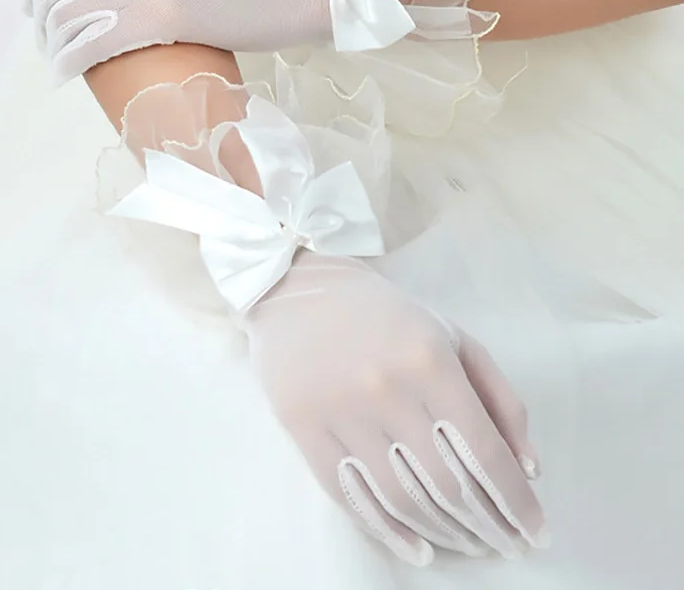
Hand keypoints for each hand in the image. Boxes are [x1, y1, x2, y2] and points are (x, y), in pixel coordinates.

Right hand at [244, 252, 547, 565]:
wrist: (302, 289)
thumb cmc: (387, 315)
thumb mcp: (454, 338)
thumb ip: (499, 397)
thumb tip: (528, 468)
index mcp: (431, 359)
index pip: (484, 452)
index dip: (516, 502)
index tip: (536, 532)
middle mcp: (386, 387)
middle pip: (447, 484)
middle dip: (487, 527)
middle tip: (504, 546)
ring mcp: (339, 409)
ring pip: (400, 498)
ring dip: (443, 534)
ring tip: (467, 546)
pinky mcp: (301, 425)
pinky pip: (348, 495)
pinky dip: (387, 532)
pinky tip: (416, 548)